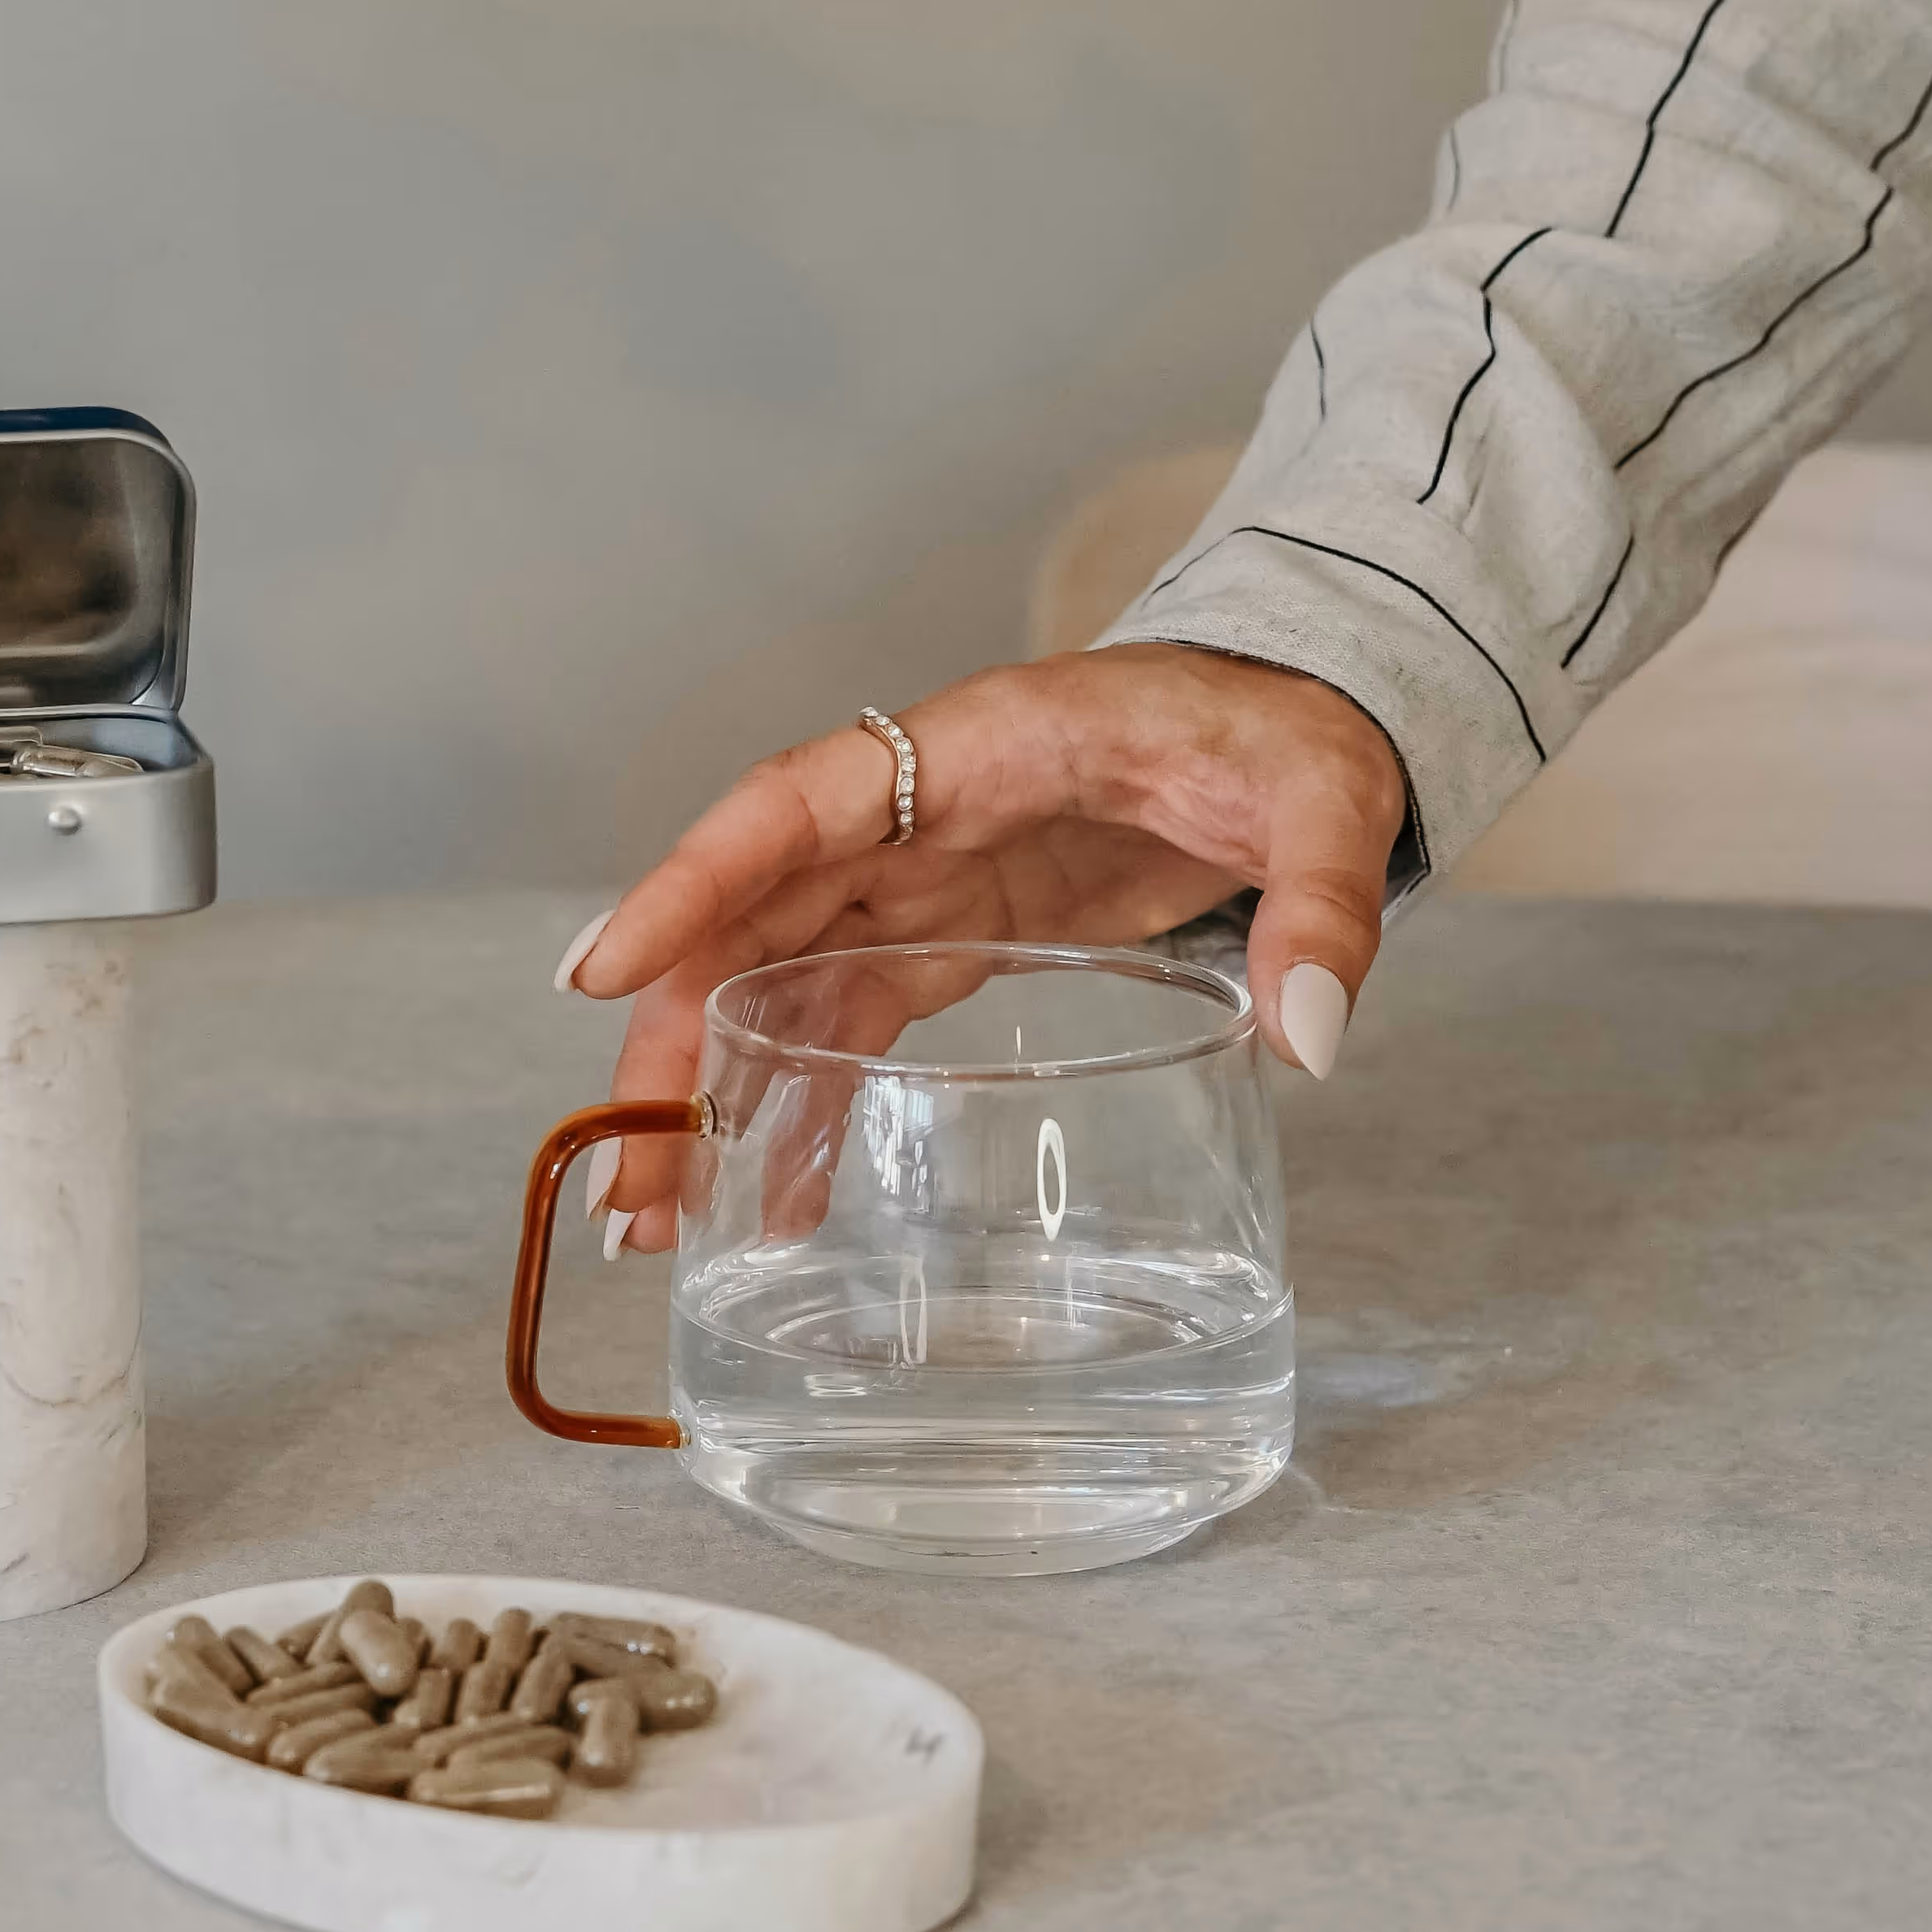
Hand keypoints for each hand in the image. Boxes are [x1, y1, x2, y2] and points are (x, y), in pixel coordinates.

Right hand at [558, 644, 1407, 1239]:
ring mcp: (928, 874)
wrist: (1294, 713)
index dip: (692, 882)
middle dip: (669, 1036)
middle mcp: (923, 810)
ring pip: (776, 974)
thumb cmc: (1288, 734)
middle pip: (752, 913)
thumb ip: (1322, 905)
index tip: (602, 970)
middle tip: (624, 1172)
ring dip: (708, 1085)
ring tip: (653, 1218)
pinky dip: (802, 1101)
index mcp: (982, 745)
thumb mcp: (1328, 799)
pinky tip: (772, 1197)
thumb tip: (1312, 1033)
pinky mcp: (956, 932)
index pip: (798, 803)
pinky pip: (847, 1018)